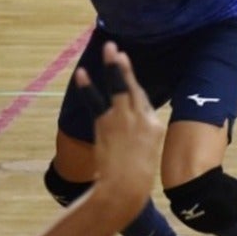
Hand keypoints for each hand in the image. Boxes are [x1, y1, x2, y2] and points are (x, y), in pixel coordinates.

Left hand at [75, 43, 161, 207]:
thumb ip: (140, 138)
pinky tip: (81, 74)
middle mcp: (141, 118)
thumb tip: (129, 134)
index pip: (143, 101)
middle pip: (133, 88)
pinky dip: (87, 87)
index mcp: (155, 126)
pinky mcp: (106, 123)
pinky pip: (95, 101)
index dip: (133, 84)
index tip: (124, 67)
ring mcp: (123, 119)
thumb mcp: (146, 154)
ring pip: (118, 87)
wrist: (125, 188)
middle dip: (124, 67)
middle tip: (117, 49)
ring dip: (112, 66)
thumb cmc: (136, 179)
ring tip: (109, 47)